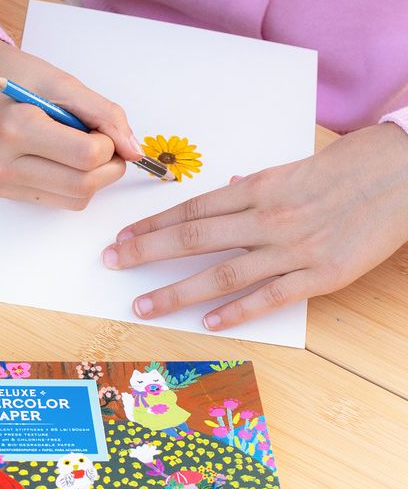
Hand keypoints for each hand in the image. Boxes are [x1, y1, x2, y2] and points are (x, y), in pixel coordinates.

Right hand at [0, 35, 143, 207]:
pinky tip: (59, 158)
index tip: (105, 127)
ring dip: (91, 178)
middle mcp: (2, 161)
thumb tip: (134, 150)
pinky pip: (55, 200)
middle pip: (83, 185)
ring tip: (79, 148)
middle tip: (104, 143)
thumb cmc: (13, 74)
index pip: (87, 155)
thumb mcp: (62, 82)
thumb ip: (103, 114)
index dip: (110, 143)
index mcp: (16, 127)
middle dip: (108, 166)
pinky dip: (70, 182)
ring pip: (74, 200)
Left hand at [102, 123, 407, 329]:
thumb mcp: (296, 167)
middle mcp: (266, 218)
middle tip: (110, 264)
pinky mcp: (319, 275)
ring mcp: (291, 248)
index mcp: (258, 189)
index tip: (122, 237)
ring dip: (174, 292)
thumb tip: (230, 188)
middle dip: (144, 253)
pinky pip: (268, 297)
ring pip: (220, 274)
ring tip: (141, 305)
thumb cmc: (352, 166)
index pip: (191, 210)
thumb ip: (258, 184)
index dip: (151, 225)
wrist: (406, 172)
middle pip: (191, 239)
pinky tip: (206, 322)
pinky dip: (234, 311)